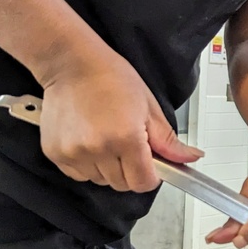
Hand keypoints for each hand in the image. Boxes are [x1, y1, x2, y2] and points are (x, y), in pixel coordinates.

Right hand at [39, 45, 200, 191]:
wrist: (71, 64)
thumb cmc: (110, 77)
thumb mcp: (148, 106)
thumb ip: (167, 140)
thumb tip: (191, 158)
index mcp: (126, 137)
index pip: (143, 183)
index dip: (150, 176)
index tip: (149, 163)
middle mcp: (98, 149)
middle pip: (122, 185)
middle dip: (129, 170)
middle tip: (126, 143)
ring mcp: (74, 153)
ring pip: (100, 181)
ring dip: (107, 168)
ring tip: (104, 137)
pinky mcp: (56, 153)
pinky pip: (78, 175)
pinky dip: (86, 164)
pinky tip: (87, 139)